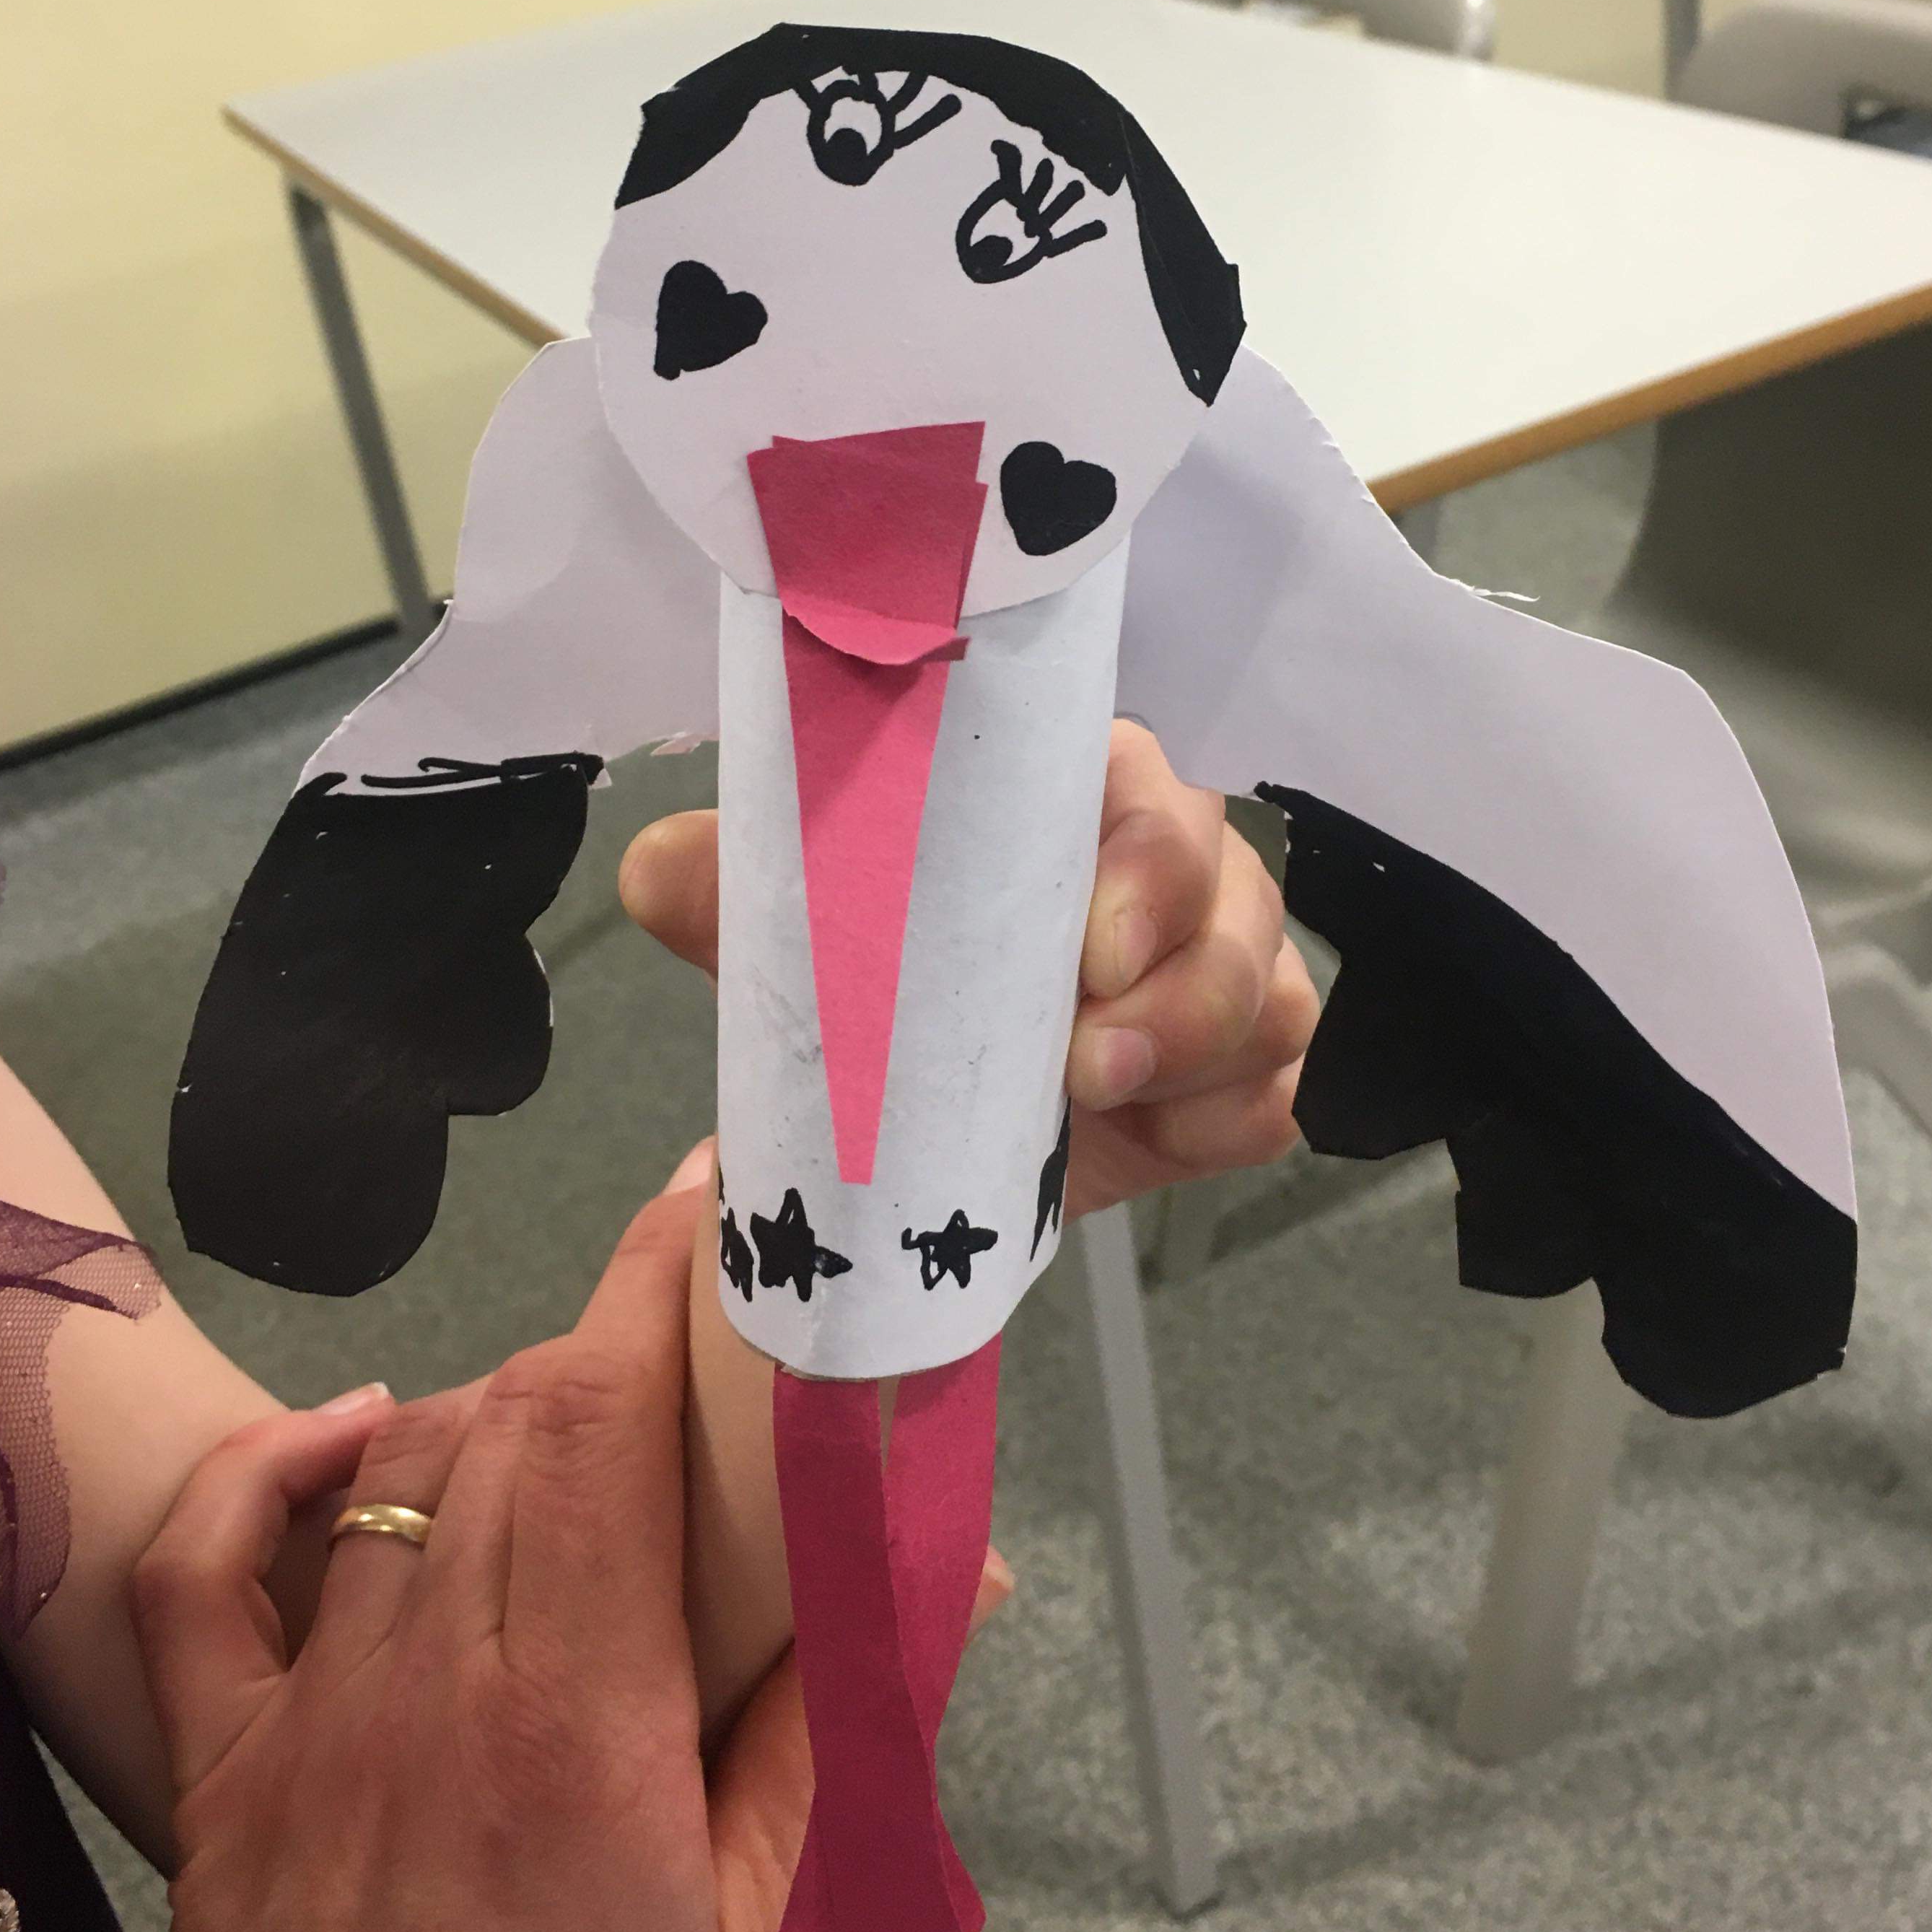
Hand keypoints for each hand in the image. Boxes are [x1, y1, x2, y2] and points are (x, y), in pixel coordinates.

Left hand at [130, 1175, 809, 1931]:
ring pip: (393, 1467)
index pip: (604, 1418)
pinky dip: (270, 1474)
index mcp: (581, 1720)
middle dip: (602, 1348)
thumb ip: (811, 1743)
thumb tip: (928, 1575)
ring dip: (486, 1409)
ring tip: (563, 1431)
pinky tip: (348, 1435)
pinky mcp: (213, 1774)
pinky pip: (201, 1571)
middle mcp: (435, 1684)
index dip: (654, 1283)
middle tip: (677, 1358)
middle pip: (510, 1418)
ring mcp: (306, 1721)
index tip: (706, 1204)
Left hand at [619, 719, 1317, 1224]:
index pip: (1146, 789)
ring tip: (1099, 1097)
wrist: (914, 1120)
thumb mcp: (795, 935)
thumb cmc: (878, 983)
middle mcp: (1173, 870)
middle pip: (1232, 888)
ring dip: (1198, 1049)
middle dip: (1177, 975)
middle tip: (1085, 1057)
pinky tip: (1155, 1142)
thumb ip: (728, 888)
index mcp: (1075, 798)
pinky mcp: (1240, 1078)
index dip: (1140, 860)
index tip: (1087, 944)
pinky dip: (1224, 1121)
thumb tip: (657, 869)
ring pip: (1268, 992)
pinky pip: (1274, 1094)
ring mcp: (1222, 971)